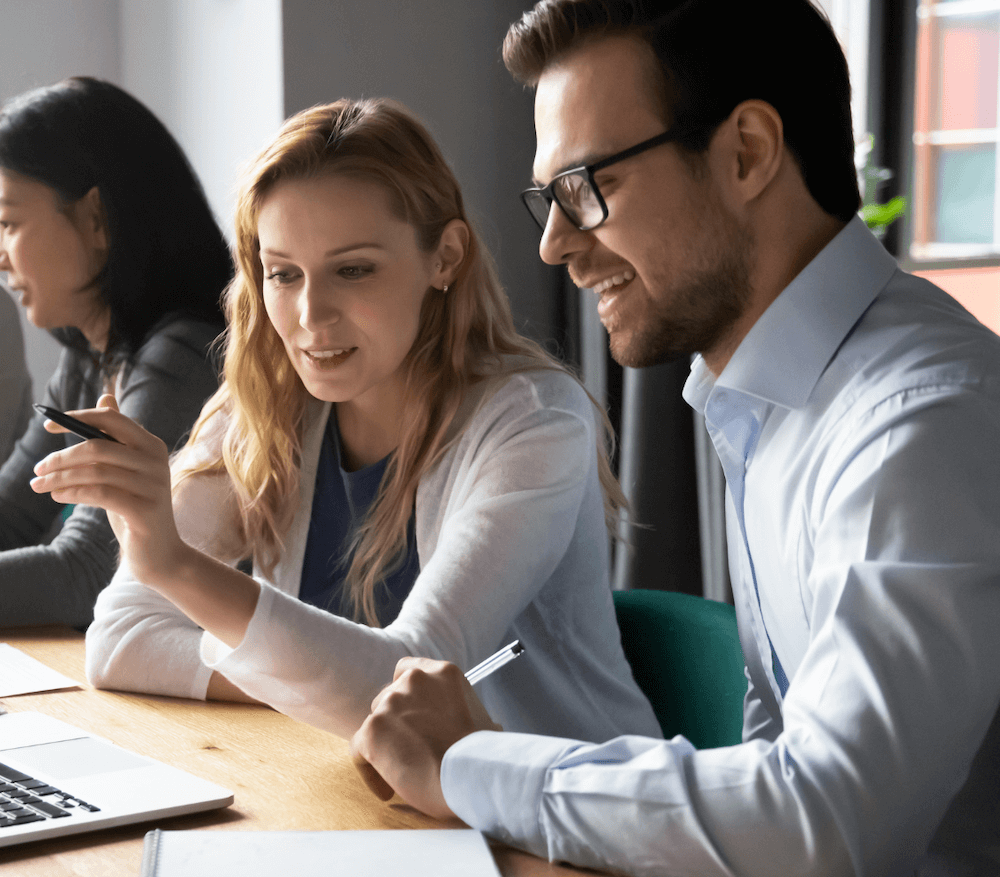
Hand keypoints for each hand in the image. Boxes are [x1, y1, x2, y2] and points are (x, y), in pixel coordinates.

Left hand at [30, 394, 186, 586]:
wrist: (160, 551)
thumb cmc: (136, 506)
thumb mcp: (126, 469)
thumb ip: (116, 437)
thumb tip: (106, 397)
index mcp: (151, 445)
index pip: (112, 419)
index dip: (77, 418)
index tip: (47, 426)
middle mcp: (157, 461)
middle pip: (98, 446)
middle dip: (61, 456)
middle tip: (38, 468)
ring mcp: (154, 485)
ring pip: (94, 472)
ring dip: (59, 478)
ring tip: (39, 485)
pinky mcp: (145, 509)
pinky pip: (99, 494)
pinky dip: (72, 493)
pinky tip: (57, 496)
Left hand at [350, 657, 501, 819]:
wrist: (469, 773)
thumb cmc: (483, 756)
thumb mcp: (485, 721)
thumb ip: (470, 715)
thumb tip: (488, 728)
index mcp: (443, 673)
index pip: (408, 670)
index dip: (407, 696)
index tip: (412, 717)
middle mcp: (414, 680)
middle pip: (389, 697)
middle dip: (396, 723)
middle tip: (410, 749)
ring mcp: (391, 703)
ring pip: (375, 723)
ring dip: (384, 744)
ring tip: (401, 772)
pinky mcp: (372, 730)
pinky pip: (359, 750)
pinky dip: (370, 771)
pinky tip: (387, 790)